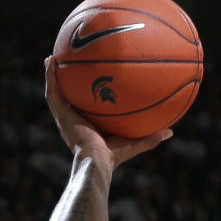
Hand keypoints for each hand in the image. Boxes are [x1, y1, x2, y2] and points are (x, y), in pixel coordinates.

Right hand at [44, 58, 171, 172]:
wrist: (95, 162)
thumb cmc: (112, 157)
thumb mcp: (133, 142)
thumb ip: (150, 136)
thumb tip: (171, 131)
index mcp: (85, 126)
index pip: (83, 108)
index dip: (83, 96)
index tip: (87, 83)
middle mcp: (72, 120)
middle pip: (67, 98)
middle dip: (66, 83)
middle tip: (67, 66)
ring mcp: (64, 117)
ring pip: (55, 92)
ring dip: (52, 75)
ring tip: (53, 58)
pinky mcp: (60, 114)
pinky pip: (52, 91)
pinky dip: (50, 75)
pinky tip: (51, 60)